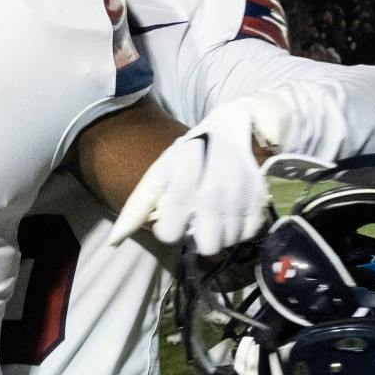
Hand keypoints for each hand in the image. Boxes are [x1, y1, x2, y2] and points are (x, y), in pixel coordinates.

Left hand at [109, 93, 285, 255]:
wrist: (228, 128)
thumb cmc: (188, 154)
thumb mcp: (159, 173)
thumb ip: (136, 208)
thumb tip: (114, 242)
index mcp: (184, 181)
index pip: (171, 233)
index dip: (168, 230)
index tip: (172, 217)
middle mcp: (214, 191)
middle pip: (207, 246)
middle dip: (198, 237)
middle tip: (197, 219)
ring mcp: (240, 195)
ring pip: (228, 241)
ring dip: (219, 233)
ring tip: (213, 214)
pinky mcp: (259, 197)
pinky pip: (248, 233)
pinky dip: (239, 229)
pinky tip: (230, 213)